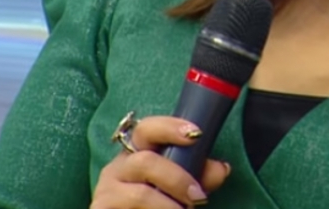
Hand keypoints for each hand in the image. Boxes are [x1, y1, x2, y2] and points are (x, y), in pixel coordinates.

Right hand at [92, 116, 230, 207]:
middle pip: (145, 161)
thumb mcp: (178, 187)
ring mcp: (107, 191)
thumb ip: (199, 176)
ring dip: (169, 205)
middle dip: (177, 178)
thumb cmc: (154, 203)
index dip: (170, 127)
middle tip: (198, 196)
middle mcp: (118, 168)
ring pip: (140, 193)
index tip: (195, 133)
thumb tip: (221, 168)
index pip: (147, 129)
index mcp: (136, 153)